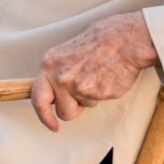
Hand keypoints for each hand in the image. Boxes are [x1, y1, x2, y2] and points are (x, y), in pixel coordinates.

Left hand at [31, 11, 159, 132]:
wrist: (125, 39)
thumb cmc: (100, 39)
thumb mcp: (67, 51)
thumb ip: (58, 70)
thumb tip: (55, 86)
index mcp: (49, 65)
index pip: (38, 99)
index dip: (44, 116)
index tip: (52, 124)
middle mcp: (60, 78)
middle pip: (63, 111)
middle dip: (73, 109)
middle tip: (82, 97)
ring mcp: (79, 87)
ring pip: (83, 106)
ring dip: (90, 97)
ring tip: (98, 75)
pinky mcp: (98, 94)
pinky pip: (99, 101)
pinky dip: (104, 93)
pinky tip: (107, 77)